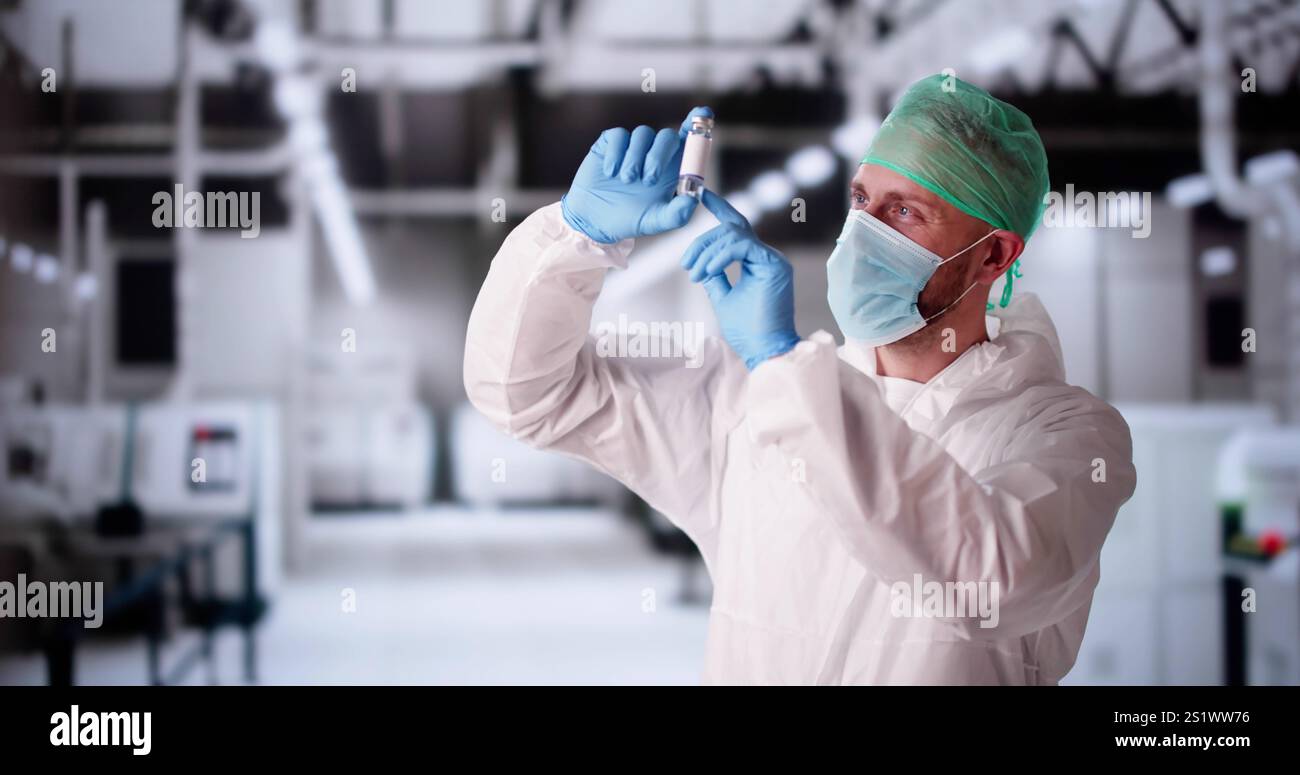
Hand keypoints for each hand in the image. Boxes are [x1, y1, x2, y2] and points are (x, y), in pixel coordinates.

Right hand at [561, 107, 712, 243]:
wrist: (595, 221)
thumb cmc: (631, 219)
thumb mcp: (656, 222)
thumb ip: (677, 214)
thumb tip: (692, 199)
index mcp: (672, 168)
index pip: (689, 139)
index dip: (697, 122)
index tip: (703, 113)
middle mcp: (654, 153)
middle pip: (667, 135)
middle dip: (659, 155)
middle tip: (648, 179)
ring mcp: (633, 147)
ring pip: (642, 134)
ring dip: (635, 158)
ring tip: (626, 180)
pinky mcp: (610, 144)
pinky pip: (618, 135)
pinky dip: (616, 153)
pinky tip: (611, 172)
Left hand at [681, 189, 799, 369]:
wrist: (764, 350)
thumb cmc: (747, 331)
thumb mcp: (722, 297)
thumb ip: (716, 276)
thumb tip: (703, 262)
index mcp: (757, 262)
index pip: (736, 228)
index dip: (719, 207)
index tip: (699, 195)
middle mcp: (767, 257)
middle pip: (731, 228)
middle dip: (703, 241)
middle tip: (686, 263)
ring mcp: (773, 260)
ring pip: (734, 234)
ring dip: (707, 251)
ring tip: (695, 273)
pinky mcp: (774, 266)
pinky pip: (742, 246)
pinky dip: (720, 256)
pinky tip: (708, 271)